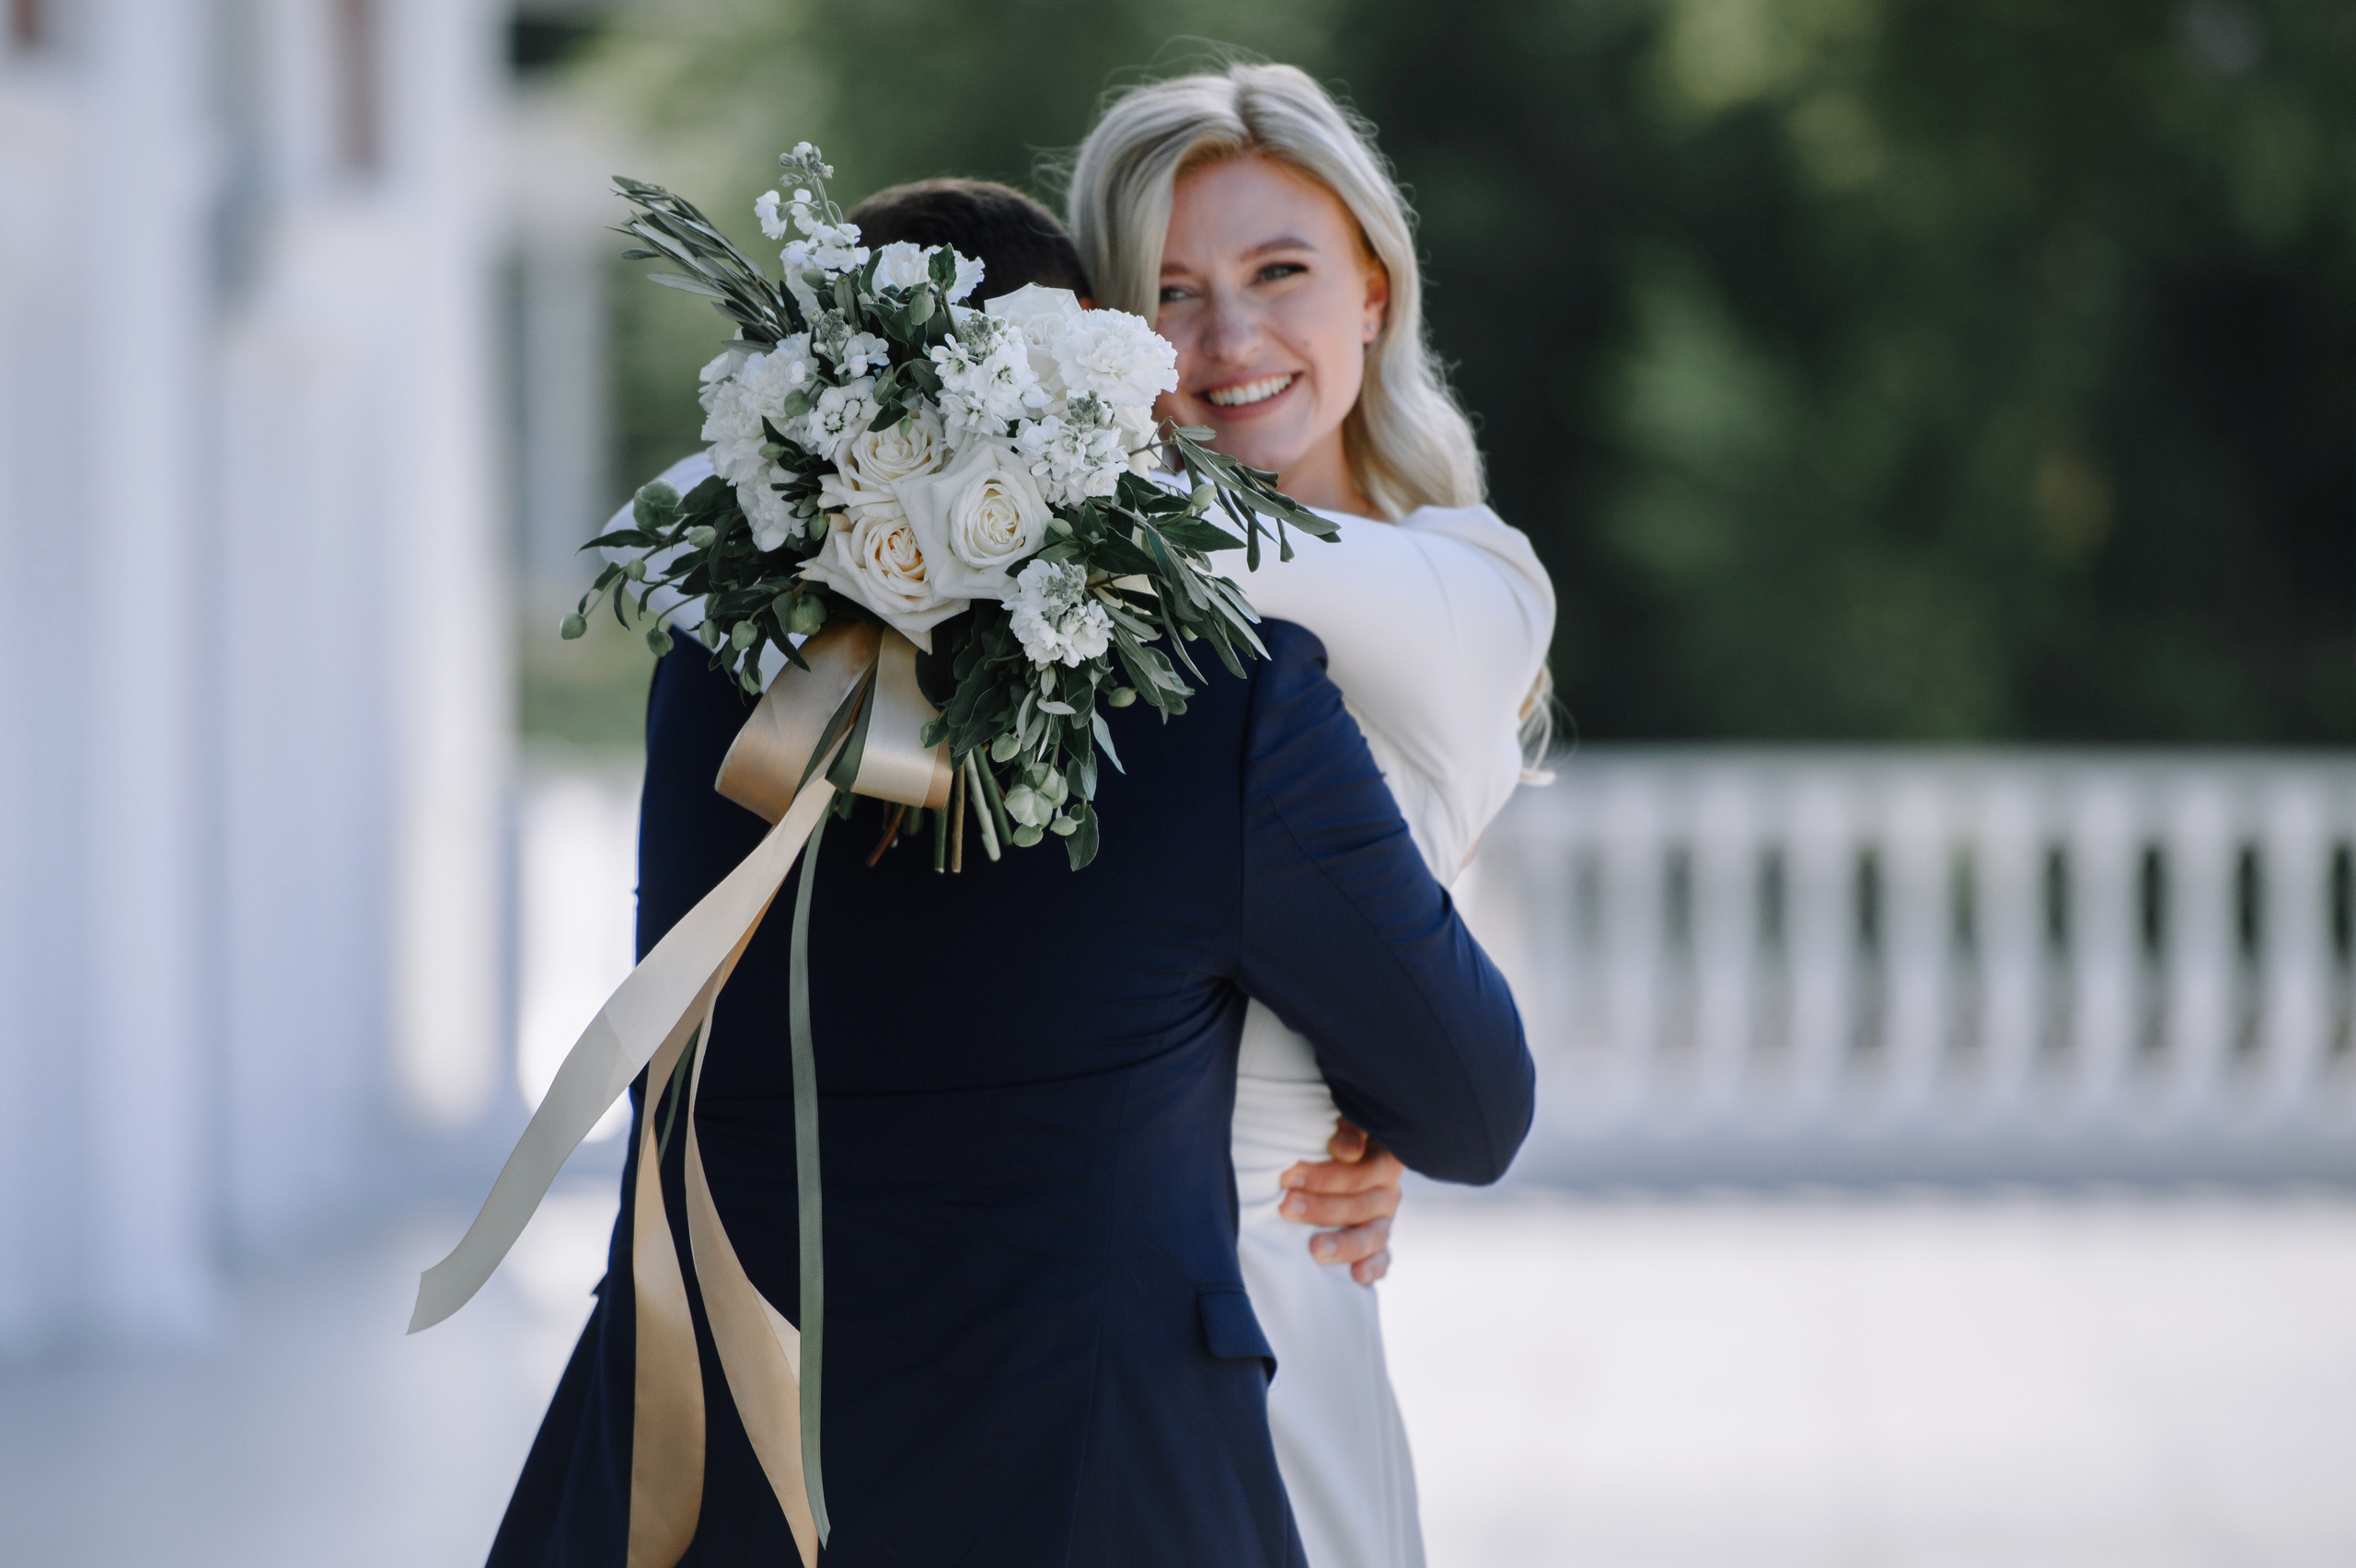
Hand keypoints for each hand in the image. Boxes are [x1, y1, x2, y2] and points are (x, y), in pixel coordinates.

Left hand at [1277, 1119, 1403, 1284]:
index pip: (1360, 1171)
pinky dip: (1372, 1269)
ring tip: (1315, 1250)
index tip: (1289, 1176)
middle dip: (1320, 1208)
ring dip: (1343, 1244)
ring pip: (1371, 1236)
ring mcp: (1384, 1220)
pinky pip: (1381, 1259)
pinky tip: (1356, 1276)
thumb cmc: (1337, 1134)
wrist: (1346, 1154)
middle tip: (1286, 1207)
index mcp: (1384, 1159)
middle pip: (1359, 1205)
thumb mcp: (1345, 1119)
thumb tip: (1345, 1150)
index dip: (1325, 1176)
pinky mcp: (1377, 1243)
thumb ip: (1349, 1129)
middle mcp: (1388, 1191)